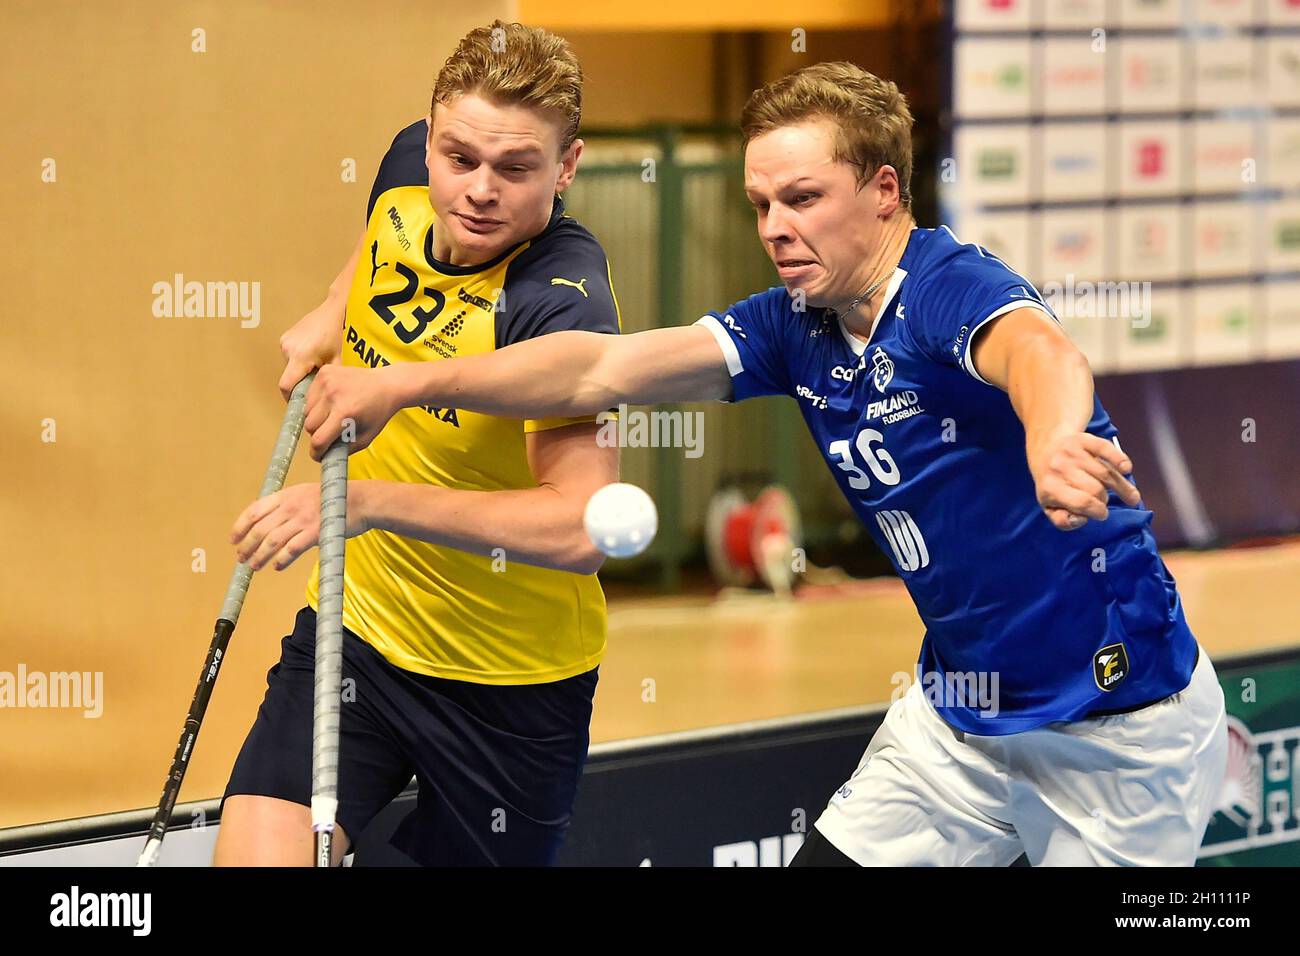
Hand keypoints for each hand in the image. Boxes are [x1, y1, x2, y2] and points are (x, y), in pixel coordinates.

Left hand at [231, 482, 368, 570]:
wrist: (360, 501)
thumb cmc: (334, 499)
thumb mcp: (305, 493)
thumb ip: (287, 505)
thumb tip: (269, 522)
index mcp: (286, 495)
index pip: (254, 511)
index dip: (240, 527)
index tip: (233, 539)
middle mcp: (291, 506)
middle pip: (260, 529)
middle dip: (247, 546)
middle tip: (241, 558)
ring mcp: (303, 519)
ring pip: (272, 541)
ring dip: (260, 556)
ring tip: (255, 566)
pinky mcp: (316, 532)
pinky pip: (292, 549)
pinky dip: (282, 559)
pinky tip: (278, 566)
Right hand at [278, 297, 344, 399]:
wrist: (334, 311)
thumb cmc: (337, 336)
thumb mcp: (336, 362)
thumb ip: (325, 382)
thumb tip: (322, 401)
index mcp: (300, 356)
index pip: (286, 386)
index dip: (290, 398)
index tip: (299, 404)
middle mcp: (288, 349)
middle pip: (288, 377)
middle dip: (299, 383)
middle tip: (314, 385)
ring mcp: (285, 342)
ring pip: (289, 367)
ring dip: (299, 370)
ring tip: (316, 365)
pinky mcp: (285, 337)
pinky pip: (289, 356)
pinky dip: (298, 360)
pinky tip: (313, 355)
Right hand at [303, 364, 403, 460]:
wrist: (387, 384)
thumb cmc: (378, 412)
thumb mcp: (365, 437)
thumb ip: (343, 450)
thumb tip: (323, 457)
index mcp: (345, 413)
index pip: (318, 440)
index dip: (317, 452)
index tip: (318, 454)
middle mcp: (333, 395)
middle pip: (309, 426)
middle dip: (318, 433)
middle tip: (330, 432)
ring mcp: (327, 381)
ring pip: (306, 411)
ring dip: (316, 418)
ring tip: (332, 415)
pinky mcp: (324, 372)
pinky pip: (309, 395)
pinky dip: (316, 402)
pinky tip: (331, 402)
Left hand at [1026, 430, 1140, 530]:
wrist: (1046, 449)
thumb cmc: (1052, 483)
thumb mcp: (1049, 506)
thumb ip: (1062, 520)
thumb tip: (1081, 519)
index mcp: (1050, 488)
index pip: (1082, 503)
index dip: (1098, 511)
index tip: (1102, 514)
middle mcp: (1059, 468)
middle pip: (1096, 490)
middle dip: (1104, 500)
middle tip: (1103, 501)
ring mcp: (1072, 452)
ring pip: (1106, 473)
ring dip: (1120, 486)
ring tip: (1126, 494)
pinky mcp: (1084, 439)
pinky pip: (1106, 449)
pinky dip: (1120, 459)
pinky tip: (1126, 469)